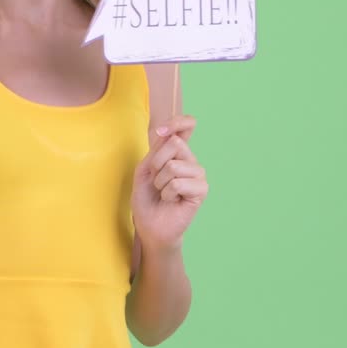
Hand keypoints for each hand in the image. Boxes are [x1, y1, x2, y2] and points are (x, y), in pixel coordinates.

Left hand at [131, 115, 208, 249]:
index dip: (177, 122)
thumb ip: (157, 149)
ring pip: (174, 166)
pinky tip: (171, 200)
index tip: (161, 131)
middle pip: (175, 143)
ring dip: (160, 182)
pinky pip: (178, 183)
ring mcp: (198, 175)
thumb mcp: (145, 169)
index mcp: (177, 152)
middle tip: (156, 180)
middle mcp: (190, 160)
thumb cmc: (147, 198)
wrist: (150, 225)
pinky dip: (168, 193)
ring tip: (163, 192)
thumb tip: (169, 133)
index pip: (186, 126)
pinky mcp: (201, 190)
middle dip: (156, 163)